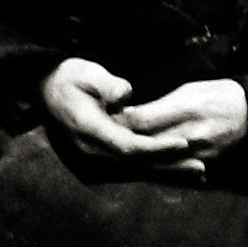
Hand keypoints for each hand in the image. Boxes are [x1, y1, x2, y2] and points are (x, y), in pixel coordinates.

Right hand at [39, 58, 204, 178]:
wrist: (46, 89)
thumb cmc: (69, 77)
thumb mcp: (85, 73)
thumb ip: (107, 84)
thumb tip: (126, 94)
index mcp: (90, 131)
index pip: (129, 146)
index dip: (157, 147)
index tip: (183, 143)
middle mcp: (93, 151)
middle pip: (137, 165)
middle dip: (170, 166)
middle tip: (201, 167)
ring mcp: (96, 157)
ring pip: (136, 170)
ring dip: (168, 171)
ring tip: (198, 173)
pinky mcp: (103, 156)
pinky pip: (132, 167)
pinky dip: (156, 169)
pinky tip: (177, 170)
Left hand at [116, 78, 247, 159]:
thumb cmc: (221, 97)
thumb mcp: (191, 90)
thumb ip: (160, 105)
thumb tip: (130, 115)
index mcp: (187, 109)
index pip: (141, 121)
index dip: (120, 123)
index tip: (106, 121)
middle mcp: (191, 136)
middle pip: (144, 145)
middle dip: (123, 143)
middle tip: (104, 141)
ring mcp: (198, 157)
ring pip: (156, 165)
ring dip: (137, 161)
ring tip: (119, 155)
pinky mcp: (206, 171)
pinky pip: (174, 175)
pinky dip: (157, 171)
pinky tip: (144, 168)